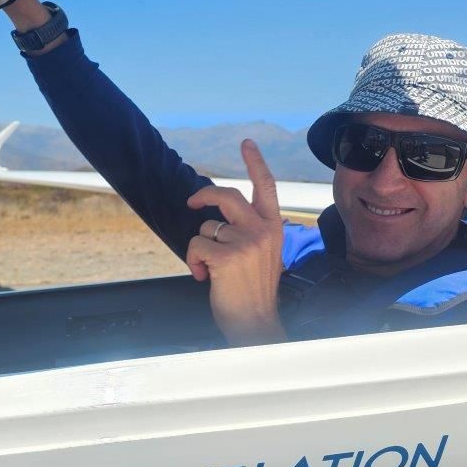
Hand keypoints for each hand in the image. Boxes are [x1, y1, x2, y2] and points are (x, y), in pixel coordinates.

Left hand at [186, 140, 286, 345]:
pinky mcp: (227, 255)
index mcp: (274, 227)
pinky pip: (196, 244)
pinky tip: (205, 276)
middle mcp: (263, 230)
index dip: (255, 163)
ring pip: (206, 227)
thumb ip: (251, 232)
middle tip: (192, 204)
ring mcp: (246, 242)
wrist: (256, 323)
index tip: (246, 143)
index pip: (266, 187)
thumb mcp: (265, 254)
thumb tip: (221, 217)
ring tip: (210, 269)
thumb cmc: (255, 291)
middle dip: (203, 196)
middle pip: (227, 195)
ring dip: (200, 248)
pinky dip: (193, 261)